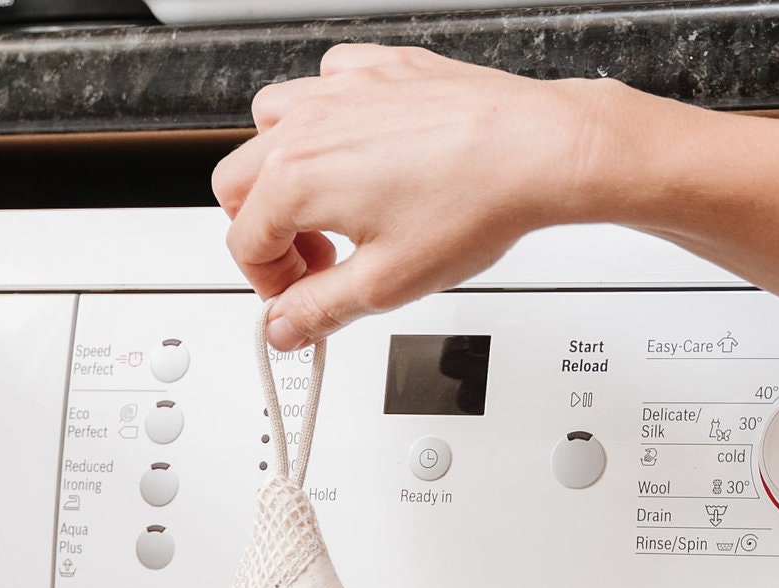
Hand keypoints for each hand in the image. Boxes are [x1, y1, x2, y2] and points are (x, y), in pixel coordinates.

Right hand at [212, 46, 639, 349]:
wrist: (541, 150)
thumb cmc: (475, 203)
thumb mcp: (386, 284)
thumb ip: (319, 310)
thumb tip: (285, 329)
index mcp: (295, 179)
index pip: (243, 243)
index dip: (270, 284)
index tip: (303, 297)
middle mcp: (308, 124)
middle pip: (237, 182)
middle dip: (266, 229)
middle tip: (316, 260)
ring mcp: (342, 89)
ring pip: (270, 123)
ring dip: (282, 167)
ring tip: (330, 203)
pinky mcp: (380, 67)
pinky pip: (325, 81)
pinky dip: (329, 116)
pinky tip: (361, 149)